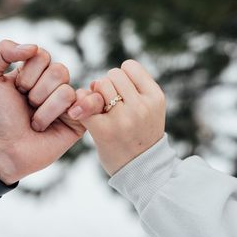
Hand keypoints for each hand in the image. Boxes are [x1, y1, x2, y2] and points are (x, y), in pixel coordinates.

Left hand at [0, 40, 89, 183]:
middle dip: (36, 91)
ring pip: (67, 91)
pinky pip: (86, 104)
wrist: (1, 149)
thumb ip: (2, 50)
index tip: (15, 90)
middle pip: (59, 70)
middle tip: (26, 107)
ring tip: (35, 123)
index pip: (42, 55)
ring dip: (45, 110)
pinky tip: (66, 117)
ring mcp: (66, 103)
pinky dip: (75, 109)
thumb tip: (34, 47)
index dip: (27, 73)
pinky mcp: (78, 121)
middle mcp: (51, 85)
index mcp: (33, 72)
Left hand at [68, 60, 165, 175]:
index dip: (122, 75)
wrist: (141, 170)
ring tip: (100, 109)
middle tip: (108, 102)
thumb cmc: (141, 135)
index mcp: (155, 97)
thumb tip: (95, 82)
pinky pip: (85, 103)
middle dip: (107, 85)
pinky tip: (82, 114)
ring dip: (95, 94)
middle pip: (113, 74)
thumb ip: (132, 89)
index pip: (130, 66)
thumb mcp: (150, 109)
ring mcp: (123, 119)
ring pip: (100, 84)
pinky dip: (80, 105)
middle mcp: (142, 106)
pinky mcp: (104, 131)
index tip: (122, 91)